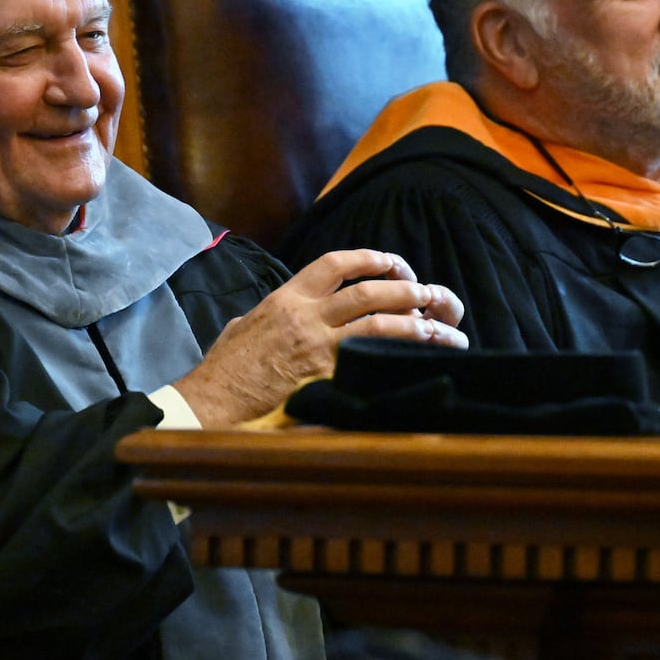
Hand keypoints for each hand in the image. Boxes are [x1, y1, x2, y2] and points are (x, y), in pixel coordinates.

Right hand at [173, 248, 466, 427]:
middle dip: (410, 289)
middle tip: (435, 295)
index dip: (371, 258)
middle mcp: (306, 315)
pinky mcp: (326, 377)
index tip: (395, 264)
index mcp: (286, 298)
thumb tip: (283, 313)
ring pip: (381, 322)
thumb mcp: (243, 326)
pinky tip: (426, 359)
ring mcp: (317, 346)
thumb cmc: (224, 369)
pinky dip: (402, 356)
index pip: (335, 263)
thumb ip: (270, 314)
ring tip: (448, 330)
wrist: (211, 401)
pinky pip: (373, 359)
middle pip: (370, 290)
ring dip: (421, 323)